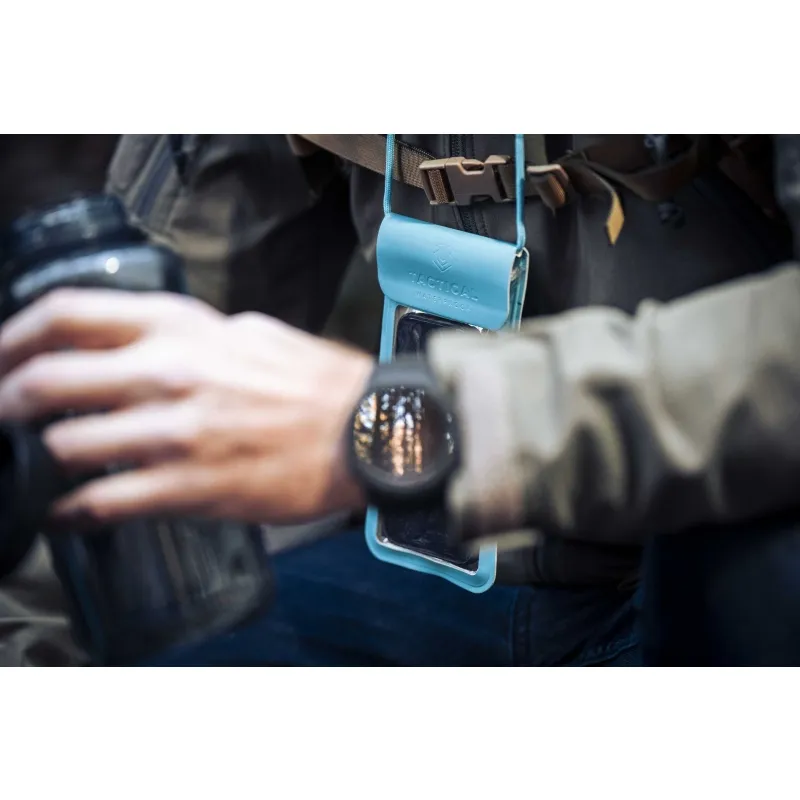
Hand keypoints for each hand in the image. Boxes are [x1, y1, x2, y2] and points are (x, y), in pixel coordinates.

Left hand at [0, 289, 372, 526]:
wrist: (369, 431)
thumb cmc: (316, 383)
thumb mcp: (248, 332)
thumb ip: (188, 337)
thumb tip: (141, 351)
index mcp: (183, 327)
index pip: (67, 314)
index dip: (13, 336)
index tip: (2, 358)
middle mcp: (169, 373)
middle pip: (45, 381)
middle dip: (6, 403)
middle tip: (3, 418)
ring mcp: (177, 433)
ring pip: (64, 447)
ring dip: (42, 461)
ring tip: (43, 468)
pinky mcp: (192, 488)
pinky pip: (102, 503)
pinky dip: (71, 512)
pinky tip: (67, 513)